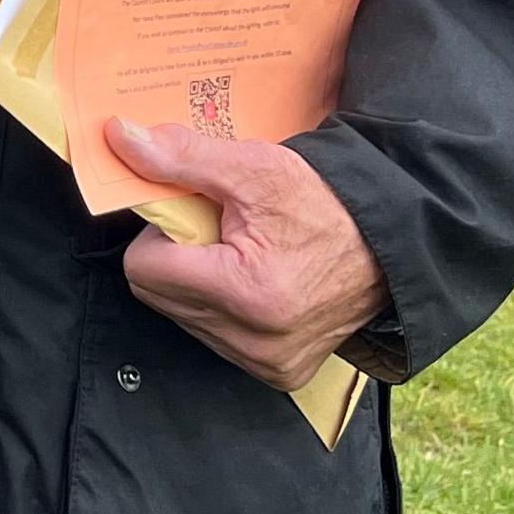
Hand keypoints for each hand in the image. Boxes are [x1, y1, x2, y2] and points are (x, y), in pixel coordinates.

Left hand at [112, 118, 387, 393]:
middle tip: (221, 229)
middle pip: (159, 294)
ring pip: (182, 318)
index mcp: (247, 294)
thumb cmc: (328, 202)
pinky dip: (222, 307)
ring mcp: (267, 363)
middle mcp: (255, 342)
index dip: (161, 232)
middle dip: (177, 256)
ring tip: (243, 253)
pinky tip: (257, 280)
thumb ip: (182, 157)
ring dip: (197, 282)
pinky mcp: (278, 374)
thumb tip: (120, 139)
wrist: (393, 243)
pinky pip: (214, 338)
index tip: (196, 212)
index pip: (144, 267)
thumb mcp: (255, 167)